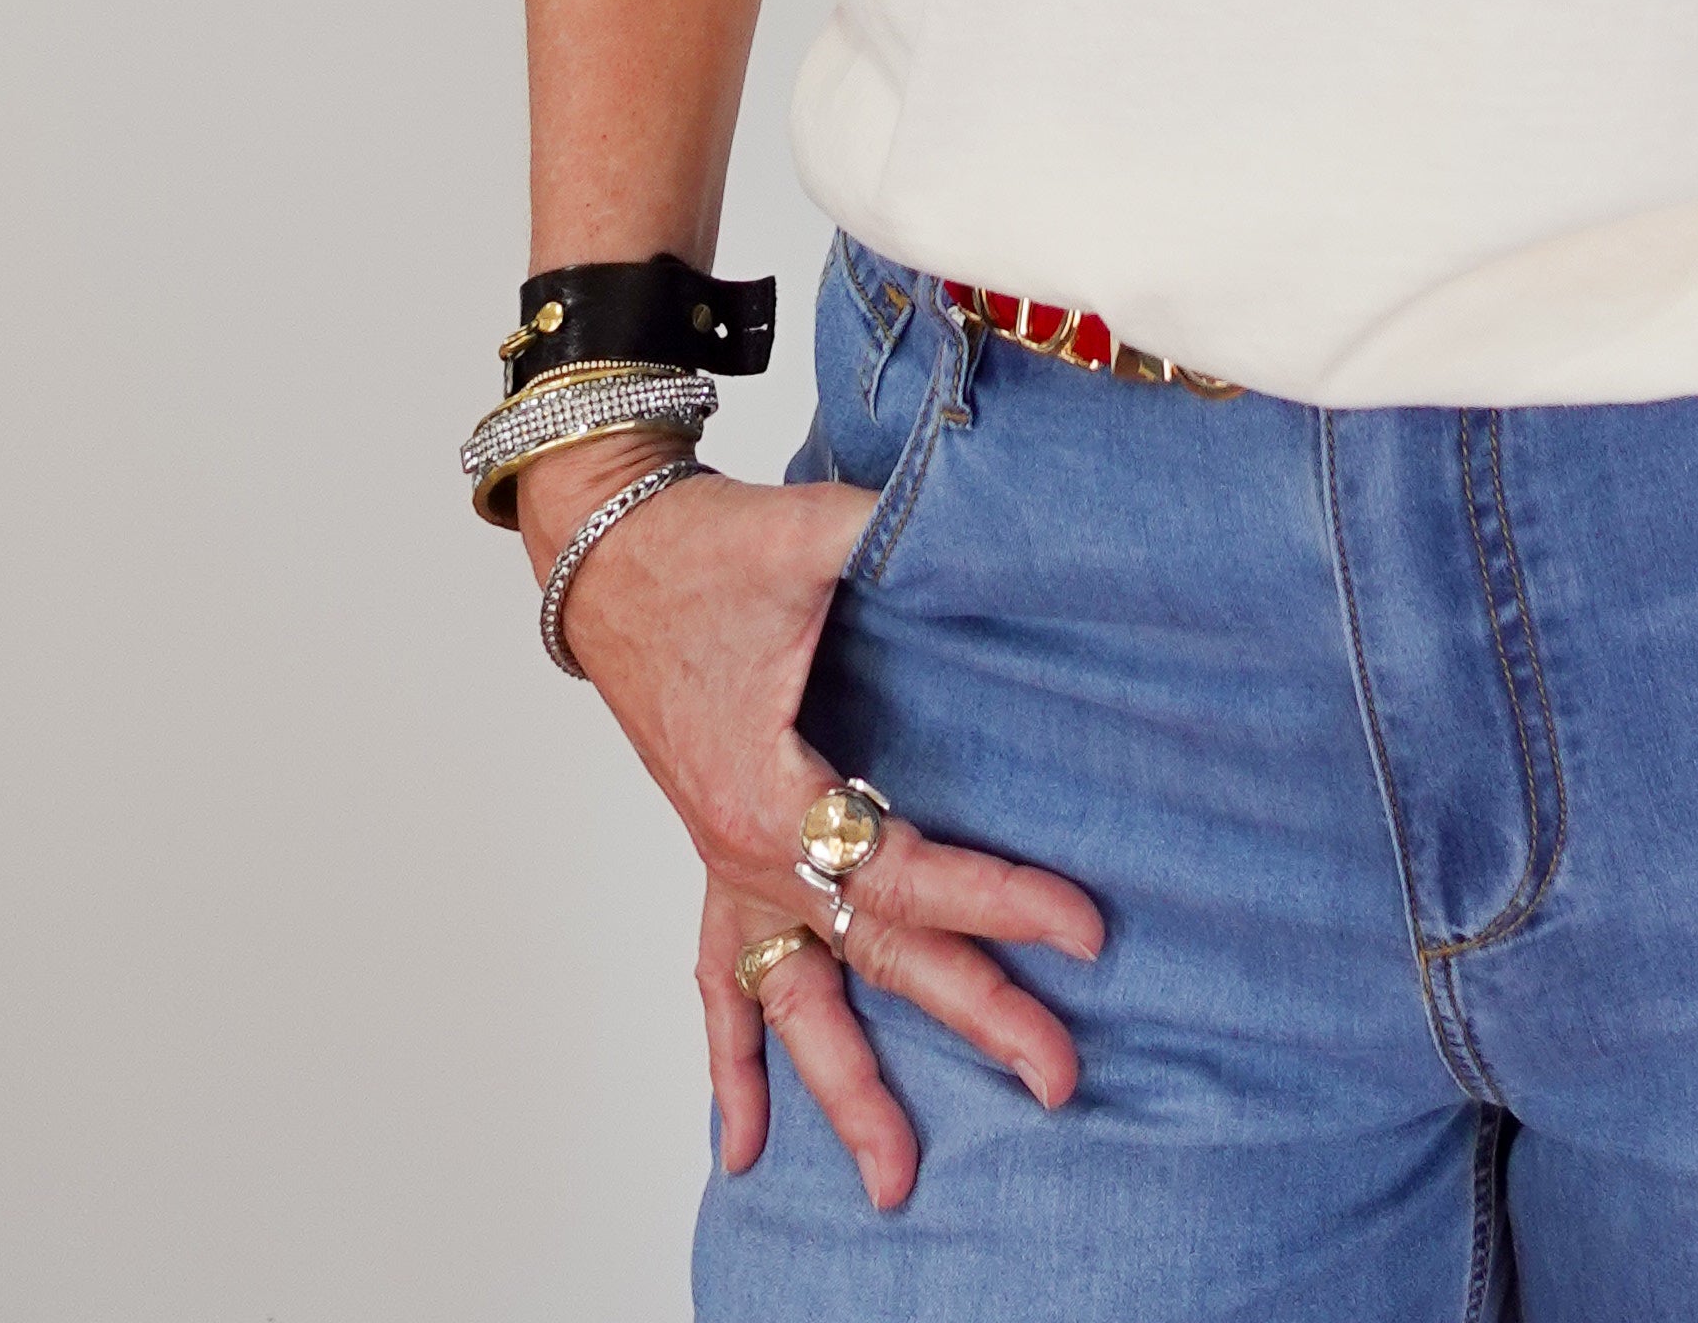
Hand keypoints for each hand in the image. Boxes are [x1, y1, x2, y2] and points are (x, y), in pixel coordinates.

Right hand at [517, 439, 1101, 1207]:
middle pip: (874, 956)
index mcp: (771, 796)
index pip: (907, 872)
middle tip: (1058, 1080)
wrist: (611, 551)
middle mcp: (748, 854)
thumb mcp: (810, 533)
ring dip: (844, 1092)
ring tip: (894, 1182)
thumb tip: (998, 515)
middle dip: (970, 1019)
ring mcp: (730, 866)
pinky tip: (743, 1148)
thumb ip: (898, 530)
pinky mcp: (720, 854)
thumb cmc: (707, 547)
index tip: (1086, 931)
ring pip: (793, 1004)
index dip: (1000, 902)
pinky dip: (734, 1065)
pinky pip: (723, 982)